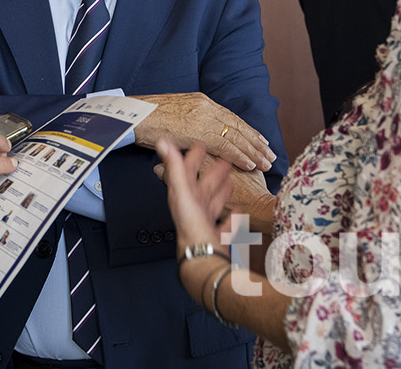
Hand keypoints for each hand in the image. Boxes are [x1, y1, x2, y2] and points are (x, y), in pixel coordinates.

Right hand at [131, 92, 275, 171]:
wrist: (135, 114)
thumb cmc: (148, 116)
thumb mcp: (175, 113)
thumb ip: (189, 120)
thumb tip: (195, 129)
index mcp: (202, 102)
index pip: (231, 118)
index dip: (247, 131)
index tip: (260, 140)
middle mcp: (207, 108)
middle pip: (238, 126)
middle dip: (256, 142)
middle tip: (271, 154)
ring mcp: (204, 119)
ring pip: (236, 137)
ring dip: (253, 151)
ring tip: (266, 162)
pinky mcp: (198, 132)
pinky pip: (225, 146)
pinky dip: (239, 156)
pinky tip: (249, 164)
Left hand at [156, 140, 232, 294]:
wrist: (202, 258)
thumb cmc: (191, 227)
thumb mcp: (182, 192)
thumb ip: (174, 166)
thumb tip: (162, 142)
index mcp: (184, 197)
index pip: (186, 172)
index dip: (192, 157)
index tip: (200, 145)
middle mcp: (193, 210)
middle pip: (203, 187)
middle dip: (212, 174)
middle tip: (223, 161)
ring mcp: (204, 224)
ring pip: (213, 204)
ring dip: (220, 192)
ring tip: (231, 182)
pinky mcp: (216, 237)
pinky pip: (225, 224)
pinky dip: (232, 216)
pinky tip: (239, 211)